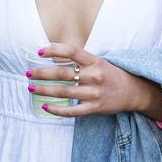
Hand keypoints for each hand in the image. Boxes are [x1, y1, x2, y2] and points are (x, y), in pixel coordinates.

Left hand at [27, 43, 161, 120]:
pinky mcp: (95, 108)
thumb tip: (54, 58)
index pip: (72, 51)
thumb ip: (80, 61)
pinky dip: (57, 110)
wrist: (134, 91)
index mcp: (95, 61)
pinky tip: (45, 107)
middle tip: (28, 73)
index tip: (39, 52)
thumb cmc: (111, 74)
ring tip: (31, 88)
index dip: (54, 50)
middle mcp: (94, 76)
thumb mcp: (99, 62)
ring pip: (64, 92)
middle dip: (42, 73)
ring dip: (44, 90)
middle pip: (63, 74)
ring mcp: (94, 93)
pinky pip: (72, 111)